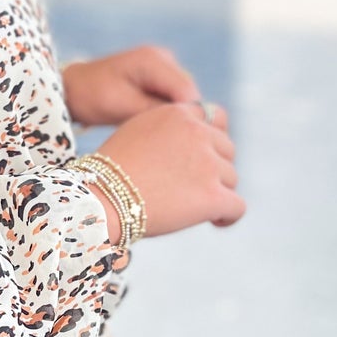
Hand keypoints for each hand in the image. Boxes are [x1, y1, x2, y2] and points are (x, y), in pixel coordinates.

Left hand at [63, 45, 222, 130]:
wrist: (74, 88)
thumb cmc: (91, 96)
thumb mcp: (122, 107)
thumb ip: (155, 112)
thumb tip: (188, 124)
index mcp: (153, 60)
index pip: (187, 91)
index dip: (191, 118)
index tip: (187, 143)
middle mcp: (163, 59)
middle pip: (189, 95)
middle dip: (186, 119)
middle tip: (177, 146)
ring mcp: (163, 67)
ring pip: (184, 99)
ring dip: (178, 118)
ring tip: (166, 140)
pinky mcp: (161, 79)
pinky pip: (174, 100)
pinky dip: (169, 115)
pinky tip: (160, 131)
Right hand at [95, 100, 244, 238]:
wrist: (99, 200)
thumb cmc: (110, 173)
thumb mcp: (137, 132)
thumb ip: (168, 130)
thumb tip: (194, 144)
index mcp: (178, 115)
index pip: (216, 118)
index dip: (213, 140)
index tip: (204, 158)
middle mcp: (197, 134)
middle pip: (227, 150)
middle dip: (215, 168)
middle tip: (194, 188)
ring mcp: (208, 164)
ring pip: (231, 179)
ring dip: (217, 192)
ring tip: (192, 207)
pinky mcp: (213, 196)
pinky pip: (237, 206)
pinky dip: (228, 216)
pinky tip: (215, 222)